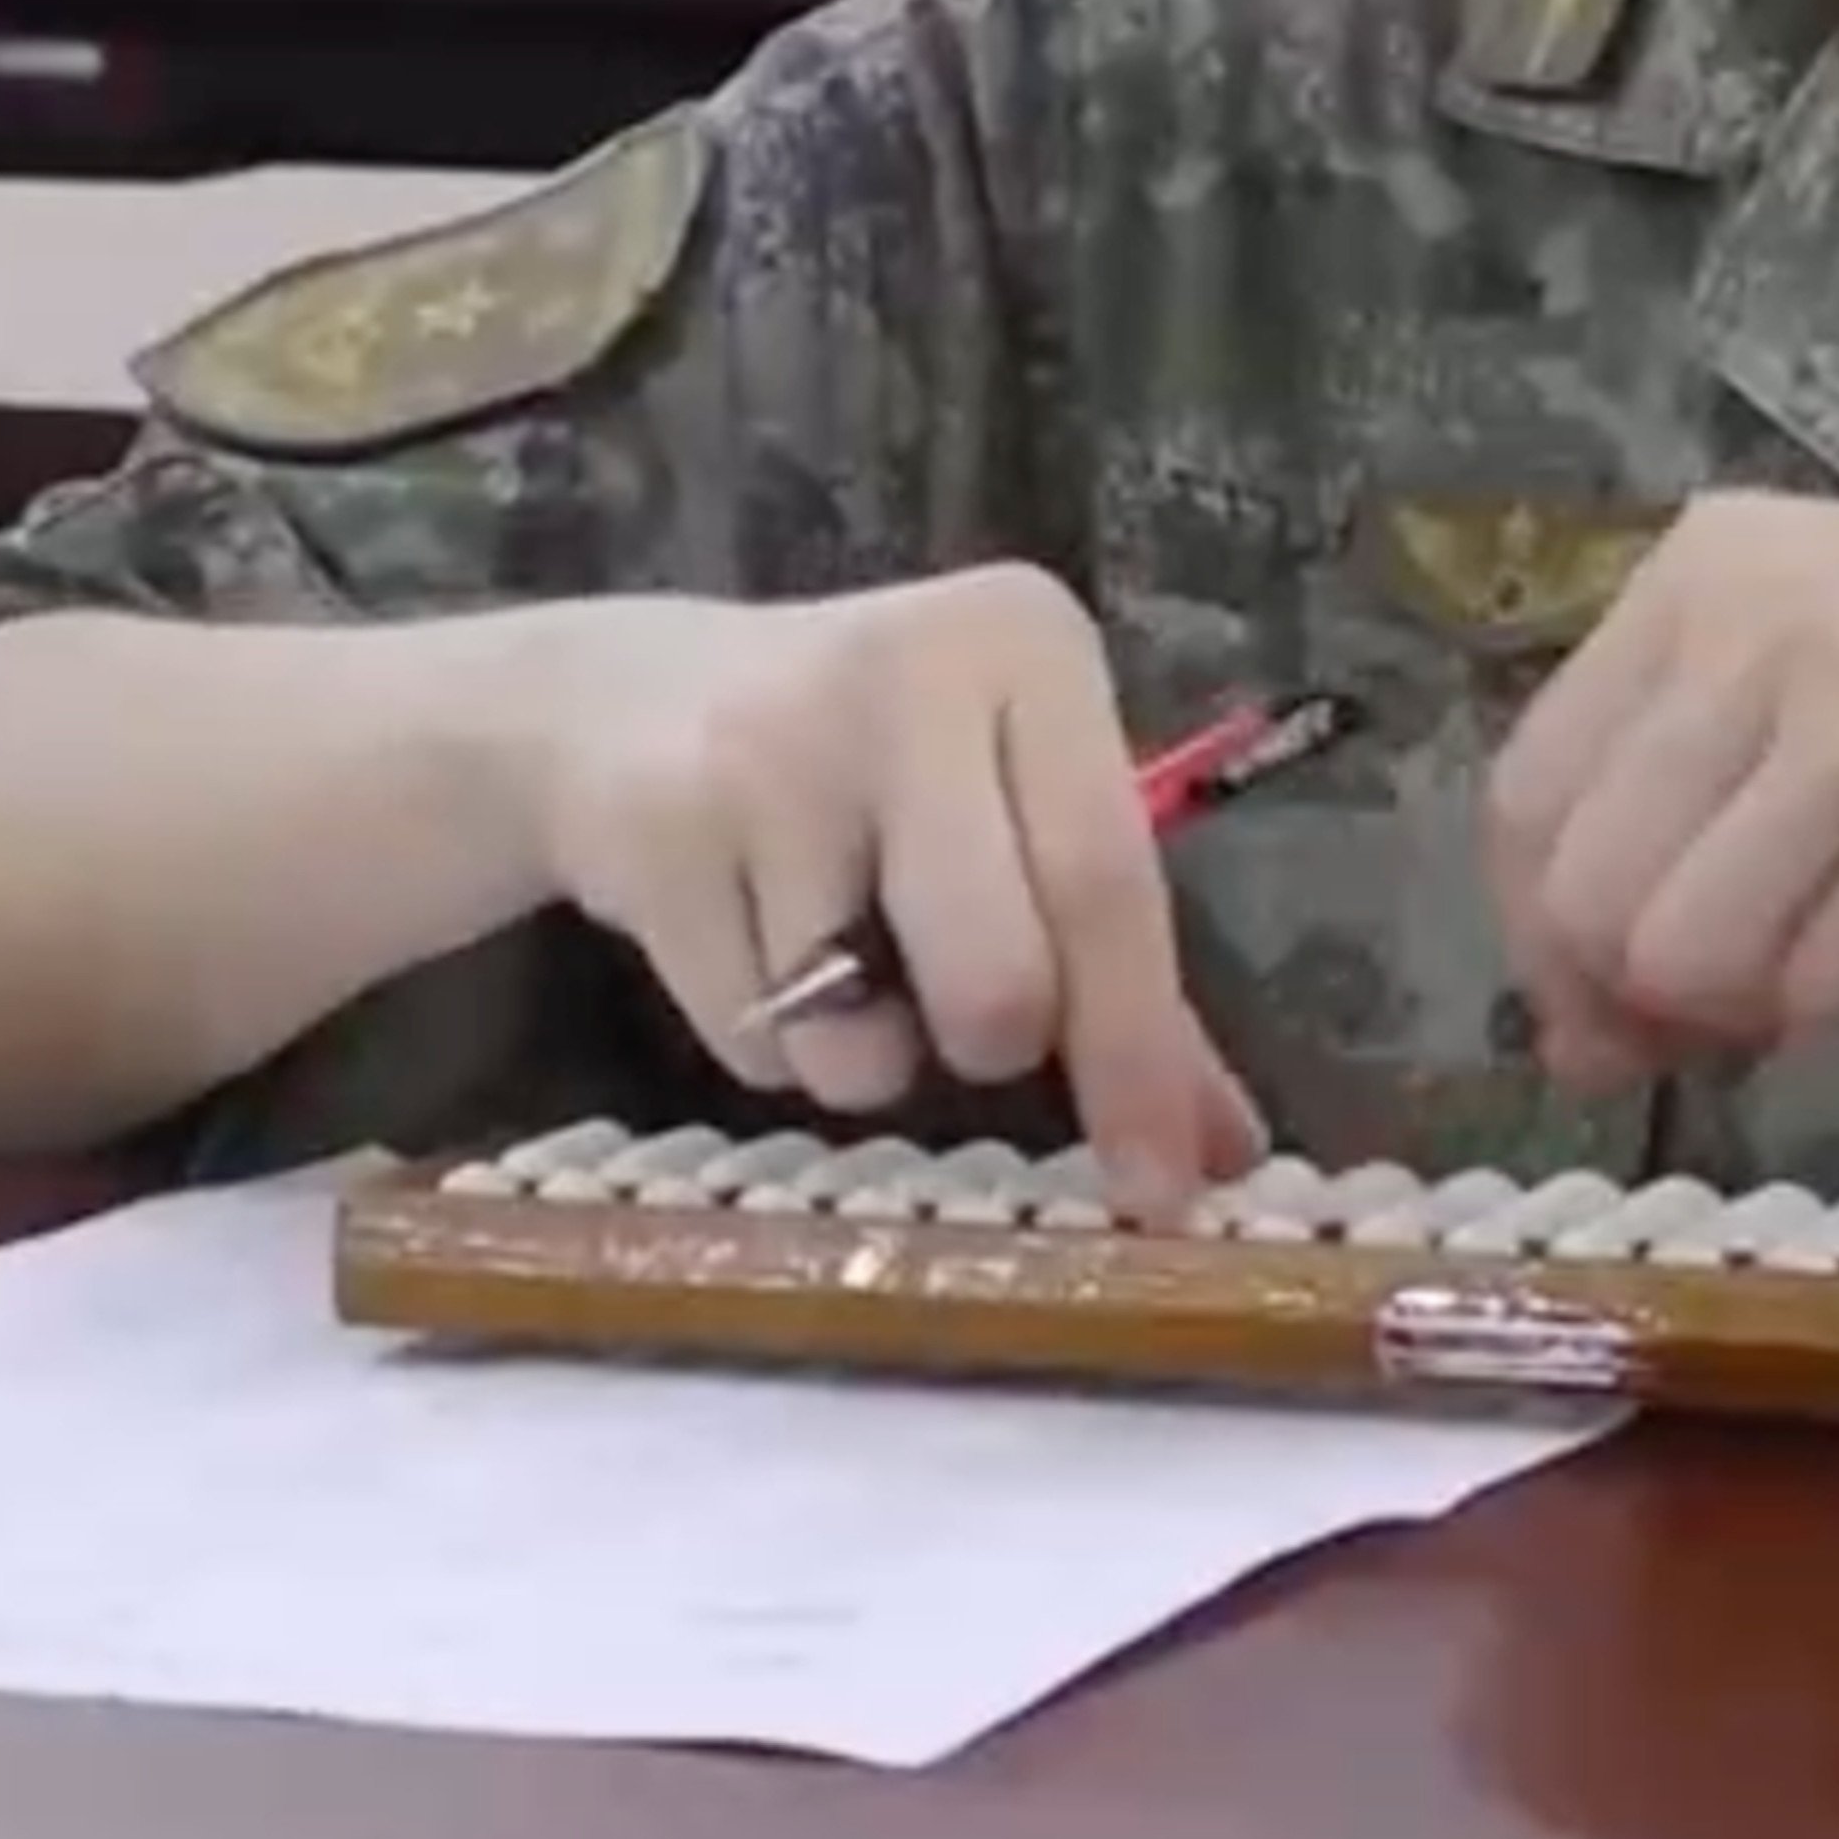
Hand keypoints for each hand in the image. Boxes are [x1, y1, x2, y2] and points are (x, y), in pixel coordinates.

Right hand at [524, 564, 1263, 1212]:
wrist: (618, 701)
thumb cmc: (868, 762)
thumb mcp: (1007, 805)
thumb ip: (1120, 967)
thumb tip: (1219, 1150)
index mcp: (1030, 643)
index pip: (1112, 880)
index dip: (1141, 1056)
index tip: (1167, 1194)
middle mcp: (913, 672)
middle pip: (1004, 972)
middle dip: (995, 1047)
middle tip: (968, 1022)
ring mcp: (774, 747)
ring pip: (864, 1035)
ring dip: (865, 1052)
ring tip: (831, 944)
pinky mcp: (660, 828)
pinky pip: (754, 1044)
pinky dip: (769, 1041)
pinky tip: (743, 932)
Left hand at [1484, 492, 1838, 1091]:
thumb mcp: (1830, 674)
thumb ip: (1688, 821)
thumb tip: (1569, 1040)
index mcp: (1706, 566)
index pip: (1526, 791)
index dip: (1544, 938)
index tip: (1605, 1009)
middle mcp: (1763, 614)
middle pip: (1588, 891)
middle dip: (1640, 997)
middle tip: (1736, 1012)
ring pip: (1685, 951)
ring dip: (1749, 1008)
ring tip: (1837, 960)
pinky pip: (1829, 981)